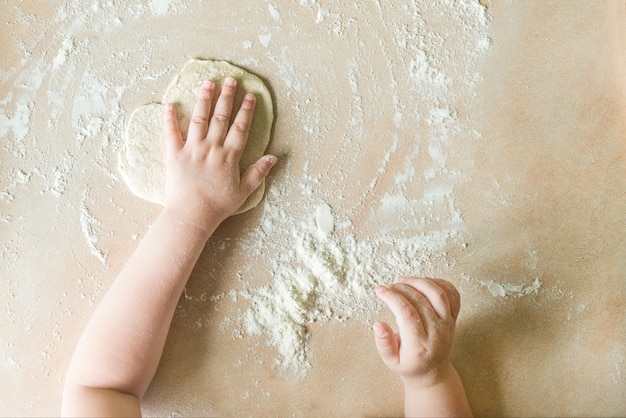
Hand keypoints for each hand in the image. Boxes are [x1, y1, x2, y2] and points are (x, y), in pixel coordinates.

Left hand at [162, 77, 276, 230]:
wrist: (192, 215)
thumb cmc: (219, 206)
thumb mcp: (244, 190)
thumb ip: (258, 172)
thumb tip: (273, 157)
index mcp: (229, 155)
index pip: (240, 127)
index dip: (246, 110)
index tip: (250, 95)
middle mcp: (212, 147)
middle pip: (221, 117)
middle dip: (227, 97)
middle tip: (230, 80)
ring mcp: (192, 149)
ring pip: (199, 119)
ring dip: (204, 99)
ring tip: (208, 83)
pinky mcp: (174, 155)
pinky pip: (171, 133)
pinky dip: (170, 118)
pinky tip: (170, 104)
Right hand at [373, 277, 460, 387]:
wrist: (433, 371)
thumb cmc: (410, 365)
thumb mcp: (391, 361)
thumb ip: (384, 344)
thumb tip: (378, 325)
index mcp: (420, 345)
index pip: (407, 314)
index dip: (393, 298)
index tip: (380, 291)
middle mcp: (438, 332)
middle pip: (422, 301)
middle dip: (402, 288)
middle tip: (388, 287)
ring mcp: (448, 323)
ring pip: (439, 294)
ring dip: (419, 282)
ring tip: (403, 280)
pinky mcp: (454, 317)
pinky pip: (452, 294)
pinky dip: (439, 283)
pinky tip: (422, 282)